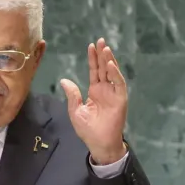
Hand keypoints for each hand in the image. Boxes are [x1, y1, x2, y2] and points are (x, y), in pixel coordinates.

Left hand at [59, 38, 128, 164]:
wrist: (99, 144)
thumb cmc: (88, 130)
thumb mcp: (76, 111)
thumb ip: (72, 95)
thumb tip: (64, 80)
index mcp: (94, 91)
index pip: (94, 71)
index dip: (92, 59)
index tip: (91, 46)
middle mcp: (105, 90)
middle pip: (103, 68)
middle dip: (102, 54)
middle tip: (100, 40)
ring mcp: (113, 94)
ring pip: (112, 73)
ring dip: (109, 60)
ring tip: (105, 48)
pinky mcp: (120, 99)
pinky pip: (118, 84)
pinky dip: (115, 74)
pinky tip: (109, 65)